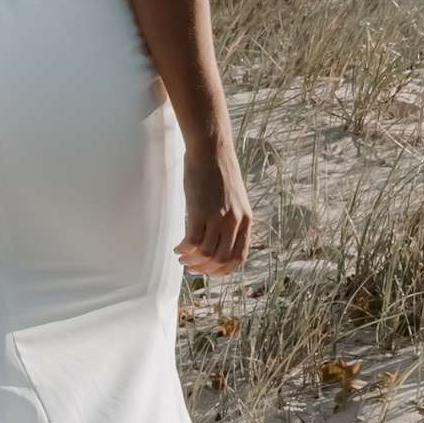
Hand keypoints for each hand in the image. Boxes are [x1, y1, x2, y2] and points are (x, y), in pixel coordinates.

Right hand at [177, 146, 252, 276]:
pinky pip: (192, 241)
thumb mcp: (234, 199)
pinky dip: (184, 250)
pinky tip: (178, 248)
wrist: (211, 150)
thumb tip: (220, 239)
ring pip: (206, 254)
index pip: (239, 257)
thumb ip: (231, 219)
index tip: (210, 272)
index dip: (223, 270)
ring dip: (192, 261)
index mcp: (246, 220)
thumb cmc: (218, 173)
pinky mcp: (201, 211)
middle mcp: (235, 221)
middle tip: (191, 267)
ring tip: (182, 258)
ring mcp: (219, 217)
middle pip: (222, 259)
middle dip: (205, 269)